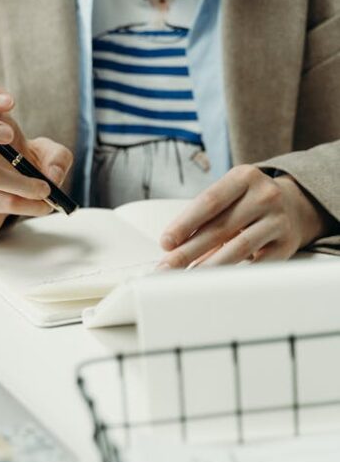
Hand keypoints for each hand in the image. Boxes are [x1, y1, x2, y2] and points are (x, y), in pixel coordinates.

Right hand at [0, 84, 72, 238]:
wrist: (2, 206)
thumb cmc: (22, 169)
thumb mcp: (45, 157)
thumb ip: (58, 158)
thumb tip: (53, 175)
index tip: (11, 103)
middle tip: (10, 136)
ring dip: (23, 183)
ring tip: (45, 190)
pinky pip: (0, 201)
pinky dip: (27, 205)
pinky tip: (43, 206)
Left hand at [159, 166, 329, 268]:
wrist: (295, 206)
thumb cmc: (248, 204)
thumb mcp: (229, 198)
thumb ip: (204, 219)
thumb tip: (172, 250)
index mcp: (244, 177)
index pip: (209, 202)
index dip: (184, 224)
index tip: (165, 243)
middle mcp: (264, 195)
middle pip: (219, 228)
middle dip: (188, 252)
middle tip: (166, 269)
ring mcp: (278, 220)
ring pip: (238, 248)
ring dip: (208, 267)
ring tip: (186, 279)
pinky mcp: (286, 244)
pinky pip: (257, 265)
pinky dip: (234, 275)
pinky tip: (215, 284)